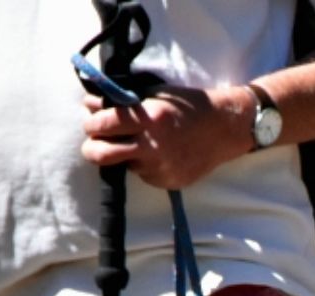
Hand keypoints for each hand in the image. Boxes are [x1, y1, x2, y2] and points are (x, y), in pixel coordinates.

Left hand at [81, 85, 252, 190]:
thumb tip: (90, 104)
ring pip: (123, 165)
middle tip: (95, 144)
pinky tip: (160, 155)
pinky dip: (145, 166)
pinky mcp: (168, 181)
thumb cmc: (189, 106)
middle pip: (101, 154)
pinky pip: (144, 175)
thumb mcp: (155, 95)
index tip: (92, 123)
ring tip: (140, 145)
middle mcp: (152, 145)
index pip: (102, 124)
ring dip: (125, 156)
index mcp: (148, 117)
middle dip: (92, 149)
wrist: (224, 129)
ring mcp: (160, 167)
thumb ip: (122, 101)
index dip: (91, 124)